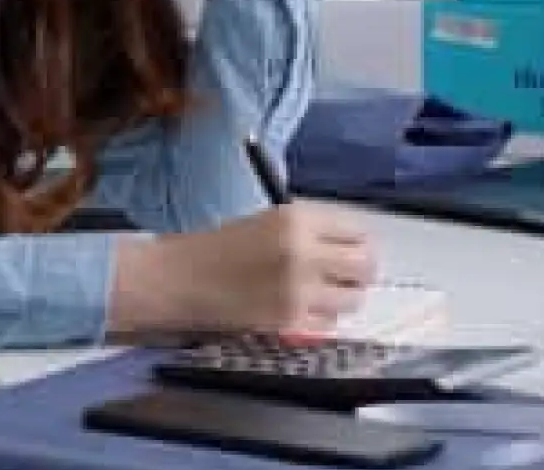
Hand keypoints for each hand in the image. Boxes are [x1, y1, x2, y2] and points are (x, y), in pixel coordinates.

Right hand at [108, 203, 376, 336]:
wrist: (177, 278)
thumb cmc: (214, 247)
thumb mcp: (266, 222)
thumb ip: (308, 231)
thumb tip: (348, 247)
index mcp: (296, 218)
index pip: (358, 230)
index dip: (354, 242)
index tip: (348, 249)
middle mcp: (304, 252)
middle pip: (366, 266)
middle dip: (357, 272)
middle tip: (341, 275)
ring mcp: (299, 290)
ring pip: (353, 299)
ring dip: (339, 298)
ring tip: (314, 294)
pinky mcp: (291, 322)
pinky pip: (329, 324)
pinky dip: (318, 320)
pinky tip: (297, 310)